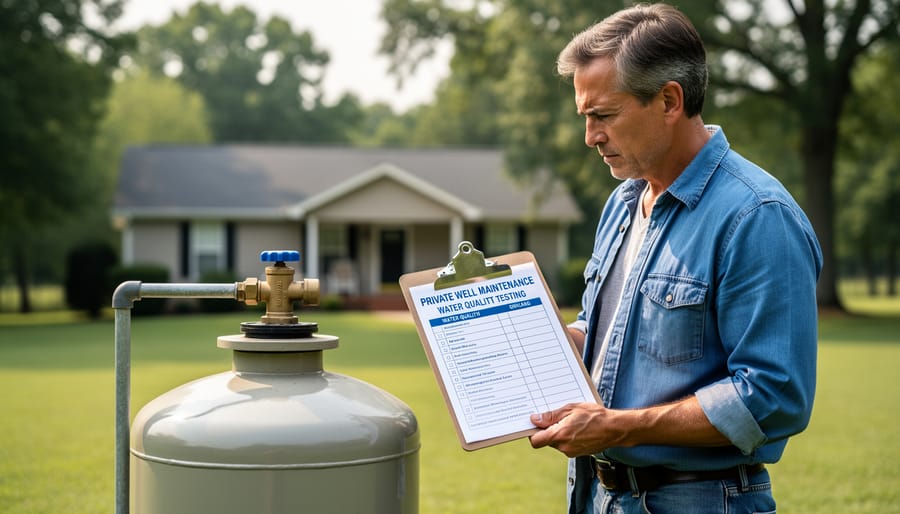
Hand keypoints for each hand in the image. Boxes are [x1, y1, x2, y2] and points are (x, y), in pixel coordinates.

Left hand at [529, 396, 730, 456]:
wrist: (616, 428)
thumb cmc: (595, 415)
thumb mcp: (571, 408)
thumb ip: (551, 415)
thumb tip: (534, 419)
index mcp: (560, 435)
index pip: (536, 440)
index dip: (532, 432)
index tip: (533, 423)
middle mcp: (564, 447)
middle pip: (545, 440)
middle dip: (546, 429)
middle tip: (551, 415)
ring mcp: (571, 452)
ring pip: (555, 442)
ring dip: (557, 432)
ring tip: (567, 418)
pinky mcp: (578, 452)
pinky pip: (566, 444)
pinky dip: (566, 436)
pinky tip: (575, 426)